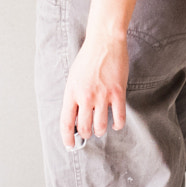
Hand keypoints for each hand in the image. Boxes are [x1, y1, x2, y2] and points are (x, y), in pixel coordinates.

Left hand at [60, 32, 129, 149]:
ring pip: (100, 126)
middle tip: (88, 133)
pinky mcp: (117, 93)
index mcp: (71, 92)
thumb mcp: (73, 77)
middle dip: (85, 134)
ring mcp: (102, 96)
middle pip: (84, 128)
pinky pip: (119, 118)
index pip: (66, 122)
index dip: (67, 138)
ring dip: (100, 130)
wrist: (104, 41)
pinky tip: (116, 123)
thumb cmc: (88, 57)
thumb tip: (75, 116)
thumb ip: (74, 96)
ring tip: (100, 127)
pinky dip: (117, 125)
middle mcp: (85, 96)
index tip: (70, 145)